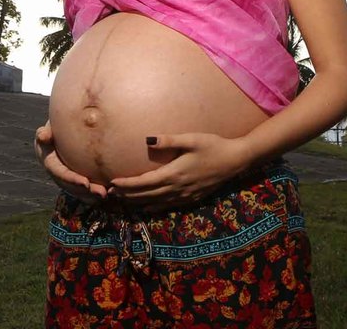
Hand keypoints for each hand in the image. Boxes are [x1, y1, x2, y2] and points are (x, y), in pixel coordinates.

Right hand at [34, 121, 107, 203]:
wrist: (62, 129)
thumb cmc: (57, 124)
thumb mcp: (51, 126)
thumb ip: (46, 131)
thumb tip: (42, 136)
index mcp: (49, 160)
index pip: (59, 173)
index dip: (71, 179)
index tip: (85, 183)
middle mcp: (55, 172)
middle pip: (70, 186)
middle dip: (85, 191)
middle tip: (102, 193)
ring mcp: (64, 177)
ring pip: (77, 190)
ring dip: (91, 195)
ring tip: (107, 194)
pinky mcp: (74, 177)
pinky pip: (83, 189)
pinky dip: (93, 192)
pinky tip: (108, 193)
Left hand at [107, 133, 249, 213]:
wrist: (235, 160)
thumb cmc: (213, 145)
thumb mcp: (191, 139)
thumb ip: (169, 141)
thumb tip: (147, 140)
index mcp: (174, 173)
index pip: (144, 182)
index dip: (127, 184)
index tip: (112, 183)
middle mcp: (177, 188)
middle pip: (147, 195)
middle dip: (128, 194)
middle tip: (110, 193)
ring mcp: (185, 195)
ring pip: (156, 202)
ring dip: (138, 202)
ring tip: (123, 201)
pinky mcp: (192, 198)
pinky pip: (168, 206)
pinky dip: (155, 207)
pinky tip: (148, 208)